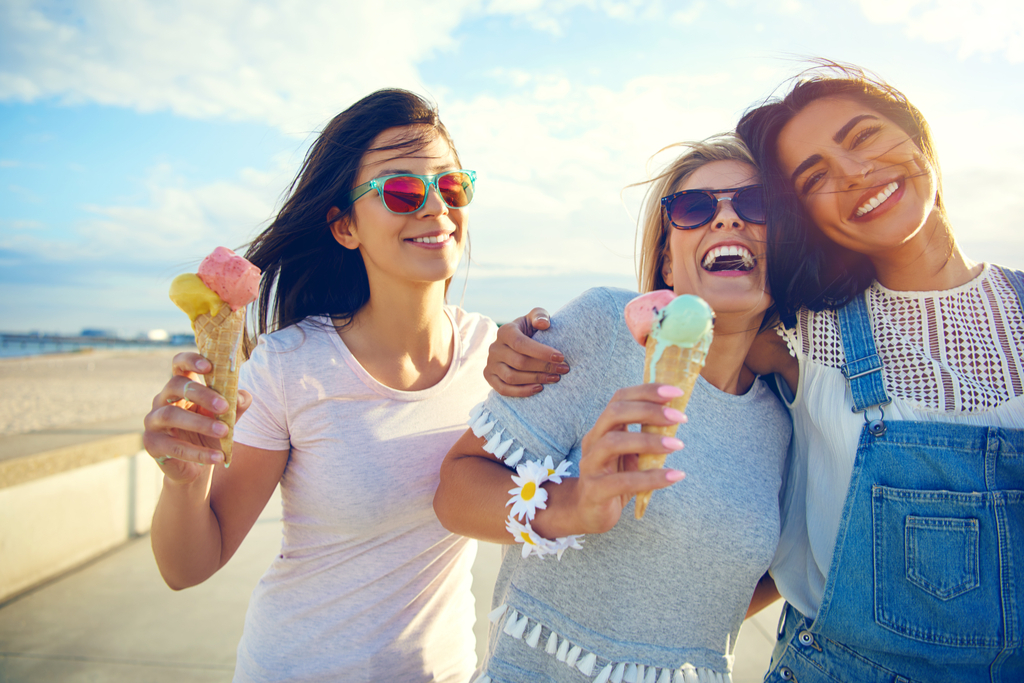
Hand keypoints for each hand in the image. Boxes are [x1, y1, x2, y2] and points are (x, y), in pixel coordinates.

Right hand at [142, 352, 251, 482]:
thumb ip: (236, 404)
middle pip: (175, 386)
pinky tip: (219, 457)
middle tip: (224, 406)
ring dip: (200, 423)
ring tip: (224, 432)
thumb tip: (242, 396)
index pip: (179, 364)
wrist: (197, 465)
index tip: (209, 367)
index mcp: (181, 387)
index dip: (191, 360)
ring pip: (170, 415)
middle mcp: (162, 399)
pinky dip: (199, 453)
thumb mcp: (227, 417)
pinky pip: (174, 447)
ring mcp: (153, 421)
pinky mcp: (152, 444)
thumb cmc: (211, 432)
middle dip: (202, 394)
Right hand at [486, 308, 569, 396]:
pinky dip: (522, 391)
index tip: (560, 357)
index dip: (541, 352)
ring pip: (512, 377)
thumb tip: (543, 324)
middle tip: (563, 369)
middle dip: (544, 367)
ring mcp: (490, 364)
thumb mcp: (535, 318)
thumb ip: (540, 316)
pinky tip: (540, 388)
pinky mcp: (490, 377)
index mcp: (505, 331)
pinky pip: (504, 389)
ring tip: (555, 378)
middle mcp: (494, 348)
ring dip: (536, 380)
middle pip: (519, 362)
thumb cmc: (531, 330)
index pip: (521, 343)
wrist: (517, 345)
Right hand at [534, 384, 686, 537]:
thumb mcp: (631, 453)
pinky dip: (651, 478)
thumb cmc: (615, 478)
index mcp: (603, 428)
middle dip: (648, 410)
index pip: (620, 398)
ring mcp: (591, 465)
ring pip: (613, 443)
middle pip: (614, 413)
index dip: (646, 391)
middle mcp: (593, 441)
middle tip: (679, 417)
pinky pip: (623, 481)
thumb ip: (646, 436)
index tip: (676, 391)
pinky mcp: (595, 490)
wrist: (589, 512)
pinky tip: (674, 475)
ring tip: (677, 445)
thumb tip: (677, 418)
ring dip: (648, 441)